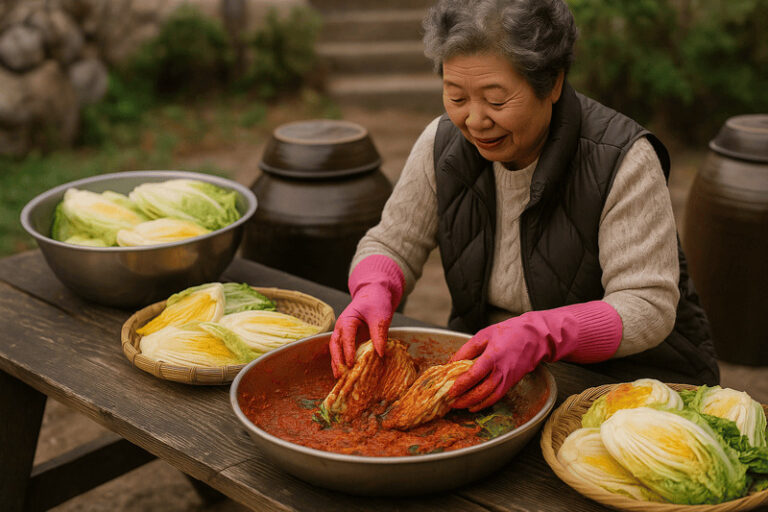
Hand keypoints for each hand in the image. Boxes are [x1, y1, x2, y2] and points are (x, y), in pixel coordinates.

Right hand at [329, 255, 404, 377]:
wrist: (374, 294)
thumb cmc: (376, 302)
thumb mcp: (380, 316)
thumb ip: (379, 334)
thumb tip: (380, 354)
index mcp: (348, 319)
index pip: (346, 336)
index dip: (348, 350)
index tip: (351, 363)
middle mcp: (342, 327)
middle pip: (335, 344)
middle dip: (337, 359)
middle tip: (340, 374)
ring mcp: (344, 333)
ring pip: (336, 349)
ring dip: (337, 363)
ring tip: (339, 377)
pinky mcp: (349, 339)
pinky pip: (343, 350)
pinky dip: (343, 361)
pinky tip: (346, 373)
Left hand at [448, 301, 622, 410]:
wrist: (535, 337)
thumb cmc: (510, 332)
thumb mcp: (484, 335)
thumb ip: (467, 349)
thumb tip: (451, 362)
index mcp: (493, 356)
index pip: (474, 375)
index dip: (461, 385)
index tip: (450, 390)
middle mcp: (501, 371)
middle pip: (481, 391)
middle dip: (465, 399)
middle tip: (451, 401)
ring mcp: (508, 378)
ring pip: (490, 397)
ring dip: (473, 404)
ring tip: (460, 406)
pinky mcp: (512, 382)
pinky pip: (497, 397)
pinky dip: (485, 403)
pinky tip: (475, 405)